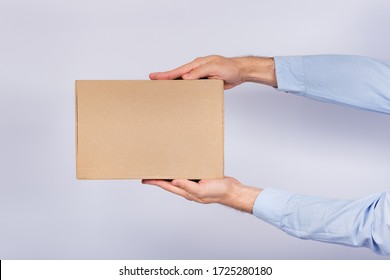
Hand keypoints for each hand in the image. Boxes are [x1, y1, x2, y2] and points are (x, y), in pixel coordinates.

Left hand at [141, 176, 261, 212]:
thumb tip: (173, 181)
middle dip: (158, 178)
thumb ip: (188, 186)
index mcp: (186, 192)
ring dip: (168, 173)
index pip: (167, 186)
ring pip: (177, 177)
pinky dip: (180, 169)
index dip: (155, 182)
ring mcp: (194, 183)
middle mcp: (188, 188)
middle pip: (169, 182)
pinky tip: (179, 164)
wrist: (232, 191)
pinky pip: (187, 173)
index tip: (145, 179)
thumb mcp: (202, 190)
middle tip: (149, 172)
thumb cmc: (219, 192)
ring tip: (160, 168)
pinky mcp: (200, 178)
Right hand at [149, 55, 276, 88]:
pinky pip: (192, 87)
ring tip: (161, 90)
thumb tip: (185, 77)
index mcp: (197, 64)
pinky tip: (180, 95)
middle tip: (152, 81)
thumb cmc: (230, 68)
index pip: (178, 70)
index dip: (166, 74)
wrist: (240, 72)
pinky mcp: (204, 83)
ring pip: (183, 82)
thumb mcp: (215, 67)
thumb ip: (200, 72)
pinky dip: (185, 90)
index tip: (154, 76)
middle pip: (177, 75)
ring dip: (174, 85)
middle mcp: (196, 70)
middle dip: (165, 78)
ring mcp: (200, 77)